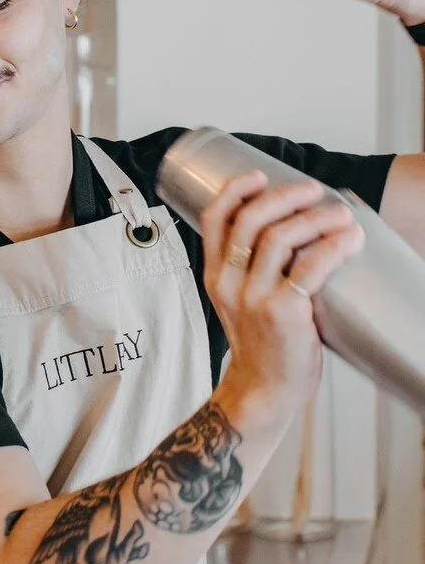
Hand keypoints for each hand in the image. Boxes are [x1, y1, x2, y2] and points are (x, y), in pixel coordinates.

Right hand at [200, 171, 364, 420]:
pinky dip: (333, 247)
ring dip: (316, 218)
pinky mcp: (282, 312)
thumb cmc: (262, 343)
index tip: (259, 175)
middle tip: (313, 190)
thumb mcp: (240, 301)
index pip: (213, 219)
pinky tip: (350, 239)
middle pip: (250, 221)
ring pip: (280, 238)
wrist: (264, 387)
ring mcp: (253, 297)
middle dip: (285, 196)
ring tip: (340, 213)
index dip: (234, 190)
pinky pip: (310, 268)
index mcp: (215, 276)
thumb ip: (253, 268)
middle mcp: (229, 283)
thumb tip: (292, 229)